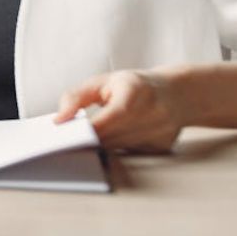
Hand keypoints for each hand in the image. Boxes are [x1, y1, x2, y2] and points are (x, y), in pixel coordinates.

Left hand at [54, 69, 185, 152]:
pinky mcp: (162, 146)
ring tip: (91, 135)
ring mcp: (161, 131)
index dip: (86, 130)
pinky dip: (118, 147)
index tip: (66, 136)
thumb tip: (58, 120)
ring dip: (101, 145)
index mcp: (136, 90)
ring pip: (118, 148)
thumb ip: (76, 98)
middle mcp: (154, 111)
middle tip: (69, 139)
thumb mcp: (102, 82)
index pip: (108, 118)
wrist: (178, 94)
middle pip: (111, 137)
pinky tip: (119, 136)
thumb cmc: (133, 86)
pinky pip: (130, 153)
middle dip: (88, 140)